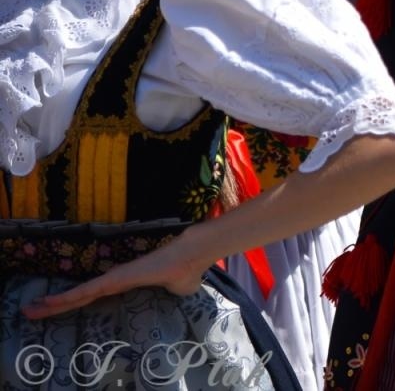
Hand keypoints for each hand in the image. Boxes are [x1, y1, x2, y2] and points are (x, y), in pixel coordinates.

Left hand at [23, 232, 210, 319]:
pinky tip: (51, 303)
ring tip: (30, 310)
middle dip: (53, 305)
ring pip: (76, 295)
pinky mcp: (114, 278)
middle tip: (30, 310)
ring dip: (53, 304)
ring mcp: (112, 278)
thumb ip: (171, 291)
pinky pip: (87, 291)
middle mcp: (113, 280)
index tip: (55, 307)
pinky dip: (68, 298)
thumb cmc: (187, 271)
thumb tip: (181, 288)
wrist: (192, 257)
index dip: (74, 302)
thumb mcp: (178, 290)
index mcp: (124, 284)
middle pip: (78, 296)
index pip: (93, 296)